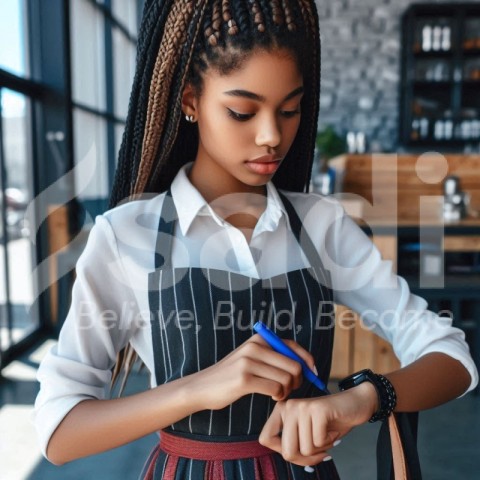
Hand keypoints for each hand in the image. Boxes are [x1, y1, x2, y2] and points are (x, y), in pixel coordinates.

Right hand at [187, 334, 315, 410]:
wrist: (202, 387)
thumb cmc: (231, 376)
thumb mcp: (250, 358)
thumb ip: (273, 356)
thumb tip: (304, 364)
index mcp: (258, 339)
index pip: (293, 346)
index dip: (307, 360)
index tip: (312, 373)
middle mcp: (254, 347)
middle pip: (294, 364)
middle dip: (298, 379)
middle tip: (291, 388)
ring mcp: (249, 362)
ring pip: (286, 378)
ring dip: (288, 390)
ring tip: (279, 393)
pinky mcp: (244, 380)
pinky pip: (275, 389)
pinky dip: (279, 396)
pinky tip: (274, 397)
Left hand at [259, 382, 377, 466]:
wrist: (355, 404)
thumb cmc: (330, 423)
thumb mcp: (306, 435)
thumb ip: (292, 444)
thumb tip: (288, 457)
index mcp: (281, 411)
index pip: (265, 439)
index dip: (283, 452)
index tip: (300, 451)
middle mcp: (288, 406)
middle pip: (287, 451)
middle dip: (306, 458)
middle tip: (319, 451)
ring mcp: (302, 406)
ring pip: (305, 449)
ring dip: (321, 448)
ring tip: (327, 433)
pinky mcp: (317, 409)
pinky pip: (318, 442)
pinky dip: (329, 441)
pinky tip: (333, 429)